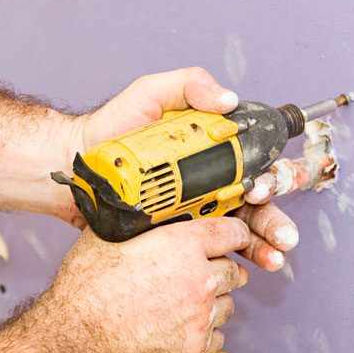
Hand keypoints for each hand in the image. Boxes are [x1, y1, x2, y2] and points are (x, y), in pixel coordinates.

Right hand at [46, 215, 252, 352]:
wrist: (79, 333)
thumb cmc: (88, 284)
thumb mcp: (107, 235)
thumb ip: (133, 222)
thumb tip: (129, 208)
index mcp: (183, 244)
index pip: (230, 232)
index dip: (234, 232)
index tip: (233, 236)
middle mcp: (199, 278)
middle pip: (232, 270)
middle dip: (222, 268)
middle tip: (206, 271)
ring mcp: (199, 314)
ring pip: (227, 304)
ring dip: (215, 301)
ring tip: (192, 301)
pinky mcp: (193, 346)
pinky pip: (217, 336)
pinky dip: (207, 331)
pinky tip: (188, 327)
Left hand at [57, 67, 298, 271]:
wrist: (74, 164)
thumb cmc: (114, 126)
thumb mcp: (152, 92)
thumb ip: (190, 85)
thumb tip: (230, 100)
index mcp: (213, 150)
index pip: (256, 162)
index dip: (270, 176)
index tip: (262, 187)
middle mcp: (211, 180)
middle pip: (258, 201)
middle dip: (275, 218)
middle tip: (279, 233)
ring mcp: (196, 210)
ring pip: (243, 229)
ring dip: (266, 244)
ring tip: (273, 257)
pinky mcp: (177, 235)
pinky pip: (212, 250)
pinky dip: (236, 259)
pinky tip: (248, 267)